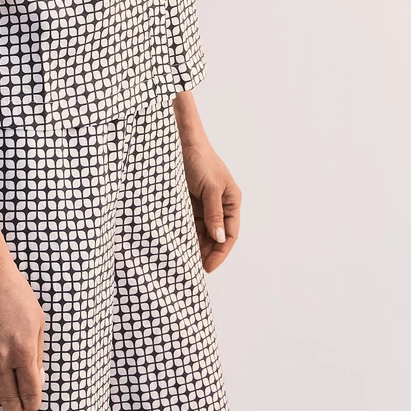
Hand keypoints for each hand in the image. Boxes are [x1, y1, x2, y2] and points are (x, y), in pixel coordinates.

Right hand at [0, 257, 45, 410]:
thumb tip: (37, 377)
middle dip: (15, 409)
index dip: (33, 403)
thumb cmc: (13, 292)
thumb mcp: (37, 319)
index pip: (30, 392)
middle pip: (9, 399)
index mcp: (23, 350)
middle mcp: (0, 357)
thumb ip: (38, 351)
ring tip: (2, 398)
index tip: (32, 406)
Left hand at [181, 144, 240, 271]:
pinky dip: (186, 235)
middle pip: (217, 237)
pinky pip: (190, 224)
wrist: (181, 143)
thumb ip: (214, 213)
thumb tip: (219, 238)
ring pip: (203, 233)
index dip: (221, 252)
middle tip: (193, 267)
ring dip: (196, 245)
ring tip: (185, 259)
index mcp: (232, 201)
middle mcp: (220, 206)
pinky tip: (179, 244)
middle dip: (208, 252)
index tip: (208, 266)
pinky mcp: (190, 204)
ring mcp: (205, 205)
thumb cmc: (201, 161)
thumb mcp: (210, 187)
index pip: (230, 234)